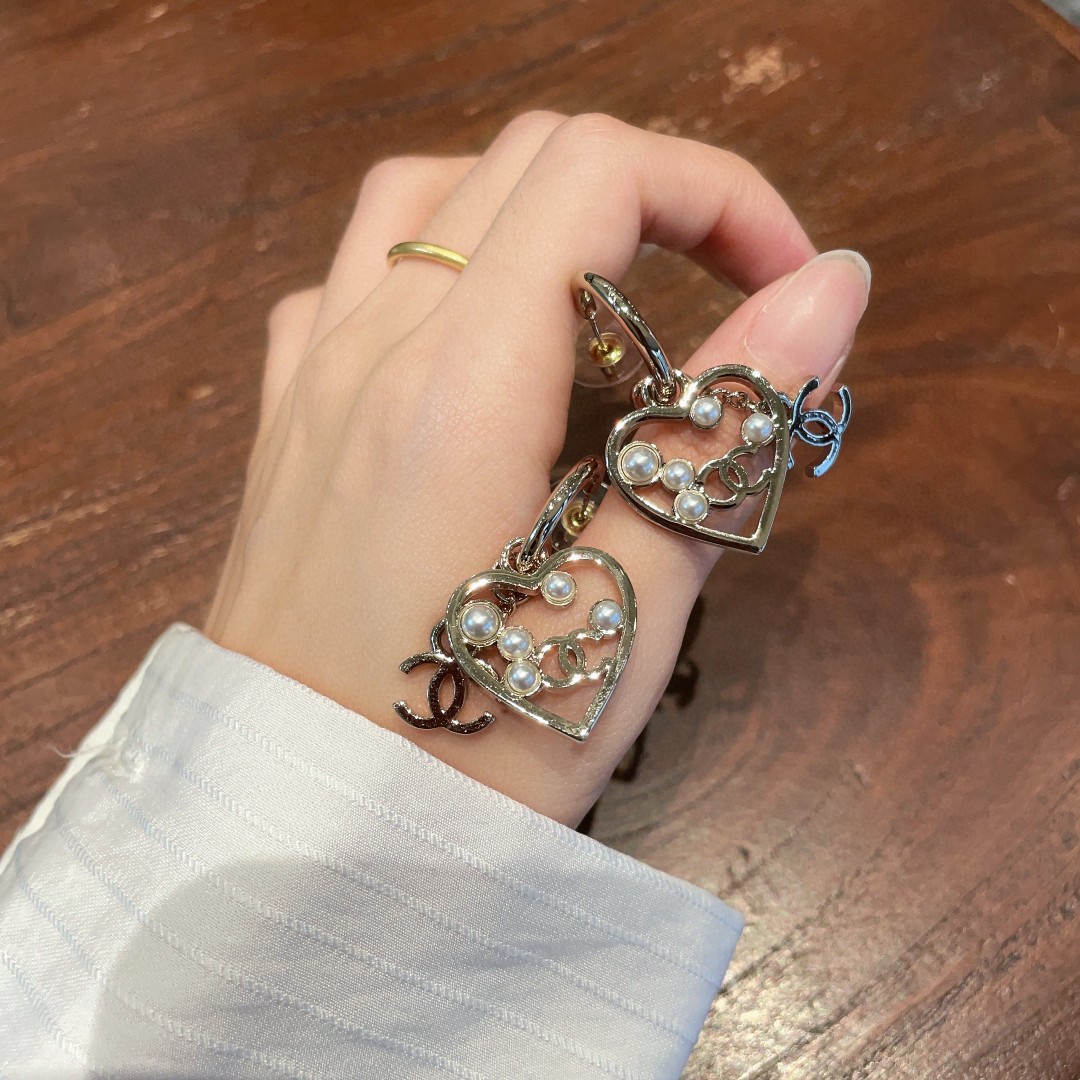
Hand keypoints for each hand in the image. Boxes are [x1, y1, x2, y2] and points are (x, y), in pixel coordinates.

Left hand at [204, 112, 869, 825]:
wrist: (300, 838)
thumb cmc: (476, 754)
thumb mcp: (631, 601)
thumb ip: (723, 429)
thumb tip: (828, 287)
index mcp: (459, 385)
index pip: (595, 173)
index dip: (718, 193)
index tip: (788, 281)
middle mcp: (368, 349)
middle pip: (519, 163)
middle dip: (652, 198)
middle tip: (725, 304)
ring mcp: (309, 378)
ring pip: (423, 202)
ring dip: (537, 217)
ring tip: (608, 314)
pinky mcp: (287, 423)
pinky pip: (349, 282)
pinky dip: (439, 272)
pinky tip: (478, 357)